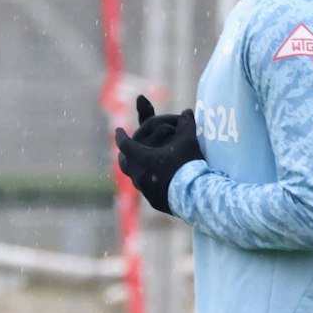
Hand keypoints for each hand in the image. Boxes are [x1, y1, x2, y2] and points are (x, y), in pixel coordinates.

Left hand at [113, 95, 200, 215]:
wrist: (194, 195)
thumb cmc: (188, 165)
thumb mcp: (188, 141)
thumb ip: (186, 125)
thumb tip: (187, 111)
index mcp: (141, 159)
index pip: (125, 144)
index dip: (121, 136)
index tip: (118, 130)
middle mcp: (138, 175)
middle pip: (124, 163)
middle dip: (124, 154)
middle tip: (124, 150)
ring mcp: (145, 190)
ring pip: (135, 177)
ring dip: (137, 168)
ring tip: (140, 165)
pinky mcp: (154, 201)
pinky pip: (146, 189)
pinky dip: (148, 181)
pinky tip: (154, 181)